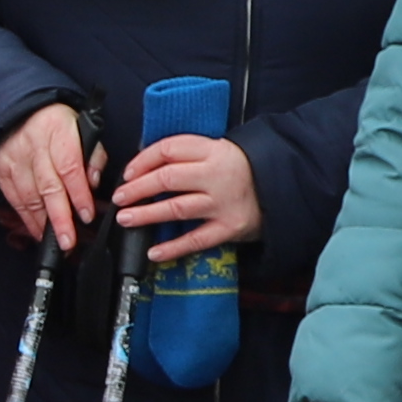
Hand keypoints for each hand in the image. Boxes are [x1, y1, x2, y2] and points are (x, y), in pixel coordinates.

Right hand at [0, 103, 100, 248]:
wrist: (20, 113)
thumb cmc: (56, 126)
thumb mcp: (83, 129)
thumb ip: (93, 157)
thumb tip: (93, 182)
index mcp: (58, 132)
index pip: (70, 168)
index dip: (79, 194)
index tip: (87, 215)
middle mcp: (34, 146)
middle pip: (48, 187)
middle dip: (59, 218)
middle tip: (69, 241)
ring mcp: (14, 159)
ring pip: (29, 196)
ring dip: (42, 223)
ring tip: (56, 242)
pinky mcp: (1, 170)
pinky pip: (14, 199)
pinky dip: (26, 218)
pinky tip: (38, 231)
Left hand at [114, 132, 266, 265]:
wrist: (282, 186)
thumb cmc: (240, 169)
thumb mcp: (216, 150)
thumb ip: (186, 155)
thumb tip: (144, 164)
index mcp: (212, 151)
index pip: (168, 150)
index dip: (142, 161)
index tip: (127, 173)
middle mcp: (216, 176)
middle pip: (168, 179)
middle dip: (137, 189)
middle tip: (119, 197)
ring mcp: (222, 203)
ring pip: (177, 209)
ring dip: (147, 215)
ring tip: (126, 218)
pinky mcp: (229, 227)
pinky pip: (196, 240)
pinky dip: (173, 248)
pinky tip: (154, 251)